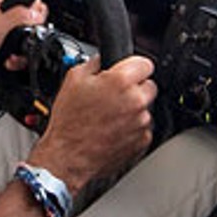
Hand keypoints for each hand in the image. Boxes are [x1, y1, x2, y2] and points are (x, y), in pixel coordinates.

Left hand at [0, 0, 46, 92]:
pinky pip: (18, 54)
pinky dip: (17, 60)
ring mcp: (0, 38)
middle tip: (30, 31)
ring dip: (23, 47)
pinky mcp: (3, 53)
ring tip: (17, 50)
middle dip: (29, 28)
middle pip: (22, 18)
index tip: (36, 7)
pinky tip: (10, 60)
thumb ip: (18, 16)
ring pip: (22, 38)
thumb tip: (36, 13)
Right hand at [30, 54, 156, 191]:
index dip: (133, 66)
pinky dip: (132, 128)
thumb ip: (93, 63)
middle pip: (149, 86)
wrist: (68, 156)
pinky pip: (143, 128)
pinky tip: (113, 130)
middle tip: (115, 95)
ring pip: (145, 108)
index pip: (145, 63)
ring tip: (110, 116)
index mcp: (121, 82)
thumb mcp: (73, 80)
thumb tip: (101, 60)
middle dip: (135, 88)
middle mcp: (136, 101)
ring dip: (133, 109)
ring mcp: (141, 123)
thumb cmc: (69, 122)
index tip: (128, 71)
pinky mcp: (142, 141)